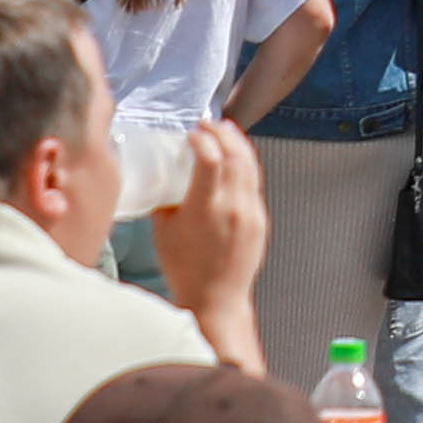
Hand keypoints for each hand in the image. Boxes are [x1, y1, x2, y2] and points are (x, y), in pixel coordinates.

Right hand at [142, 118, 268, 313]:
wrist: (215, 298)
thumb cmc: (183, 268)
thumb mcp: (162, 230)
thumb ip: (167, 198)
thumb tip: (167, 174)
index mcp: (204, 210)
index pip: (210, 159)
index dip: (201, 139)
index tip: (191, 134)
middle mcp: (232, 208)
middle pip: (234, 154)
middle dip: (221, 132)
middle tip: (208, 124)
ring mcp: (250, 213)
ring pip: (249, 165)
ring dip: (237, 143)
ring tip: (225, 131)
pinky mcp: (260, 220)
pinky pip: (254, 183)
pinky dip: (245, 164)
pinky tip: (237, 158)